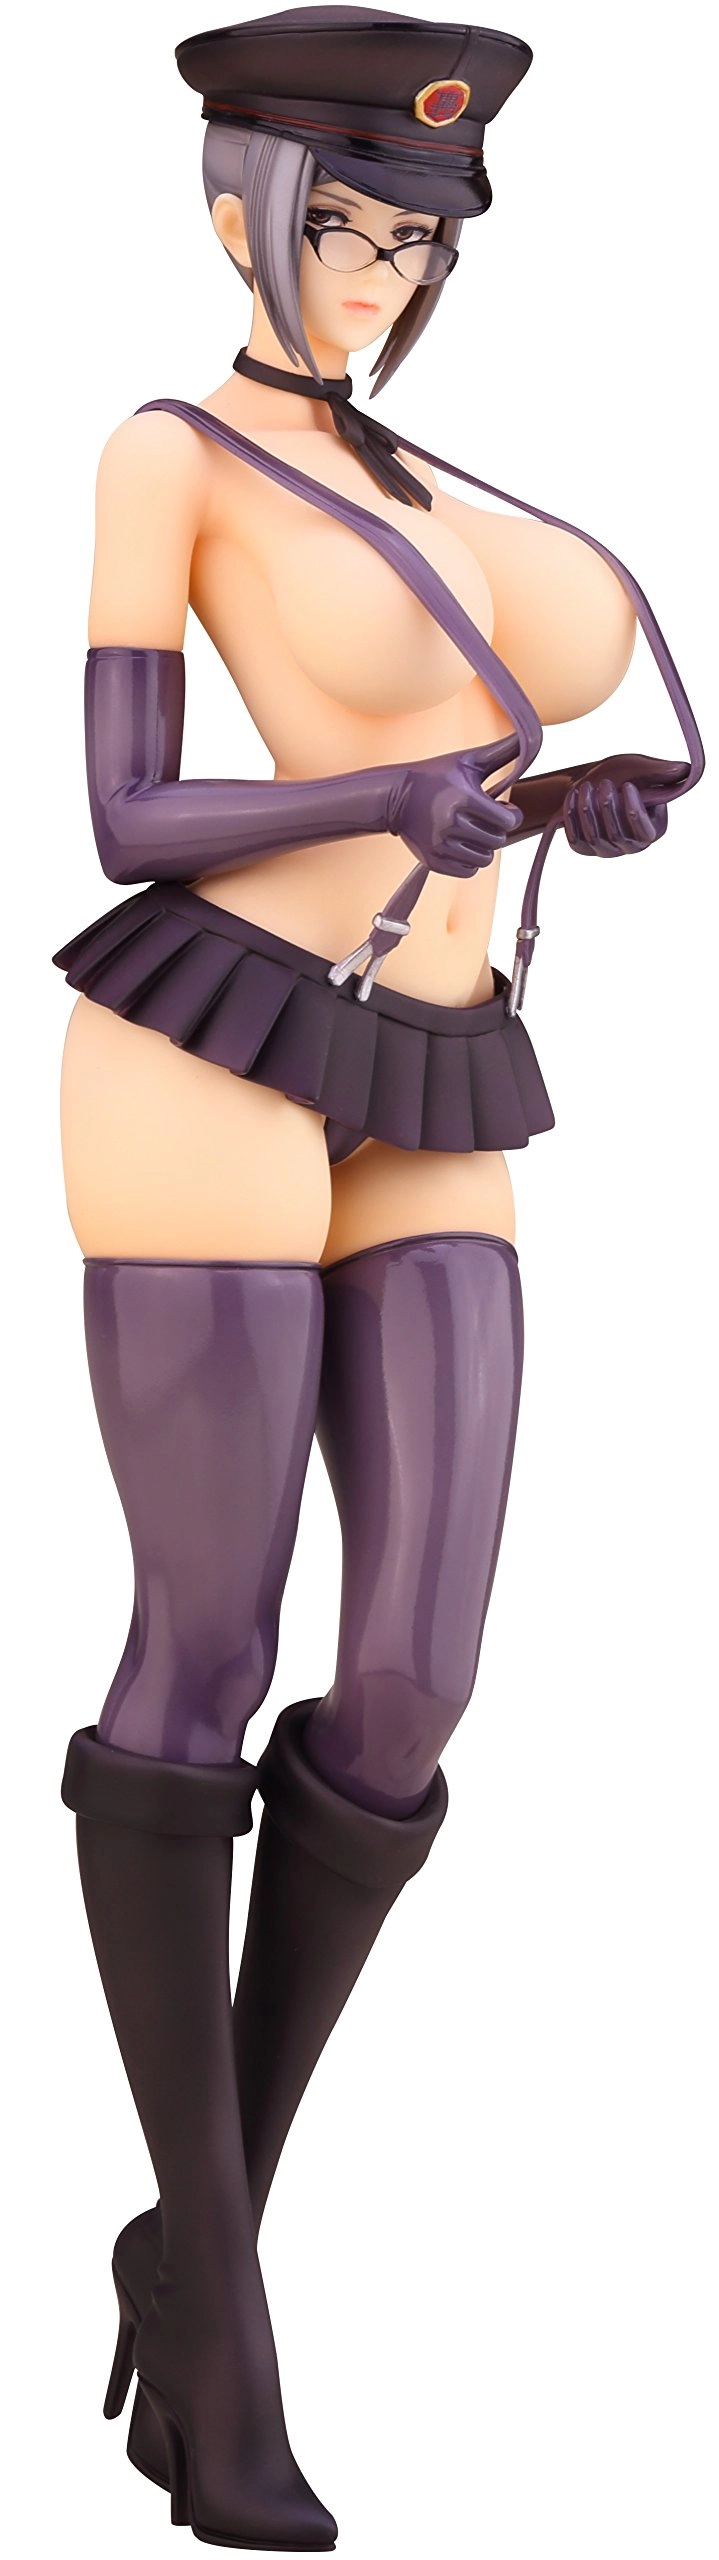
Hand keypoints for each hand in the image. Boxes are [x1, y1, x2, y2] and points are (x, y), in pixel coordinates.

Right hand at [387, 744, 522, 879]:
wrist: (396, 796)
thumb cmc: (437, 775)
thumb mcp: (468, 760)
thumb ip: (502, 752)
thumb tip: (530, 737)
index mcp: (465, 799)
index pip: (508, 821)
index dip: (511, 815)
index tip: (502, 808)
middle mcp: (452, 824)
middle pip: (498, 841)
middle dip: (497, 830)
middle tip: (485, 819)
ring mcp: (441, 845)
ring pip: (485, 859)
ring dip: (484, 846)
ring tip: (473, 832)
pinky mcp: (433, 861)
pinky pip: (468, 871)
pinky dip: (470, 861)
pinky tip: (461, 844)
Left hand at [561, 754, 683, 858]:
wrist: (592, 781)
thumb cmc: (621, 775)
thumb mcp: (641, 770)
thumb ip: (661, 772)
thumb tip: (685, 770)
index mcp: (652, 830)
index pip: (644, 831)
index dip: (634, 811)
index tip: (627, 785)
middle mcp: (631, 846)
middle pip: (617, 835)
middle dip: (608, 807)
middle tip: (603, 783)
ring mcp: (606, 850)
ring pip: (595, 838)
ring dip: (587, 810)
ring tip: (585, 786)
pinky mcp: (584, 848)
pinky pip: (576, 839)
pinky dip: (572, 816)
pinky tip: (573, 795)